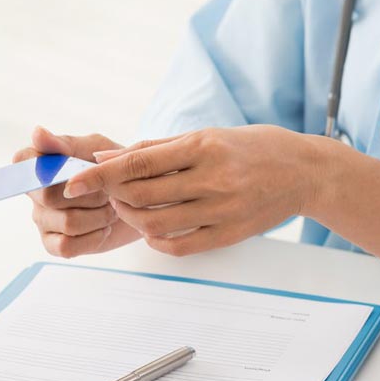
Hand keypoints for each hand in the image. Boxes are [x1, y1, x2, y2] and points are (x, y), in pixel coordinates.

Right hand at [13, 127, 141, 257]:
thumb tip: (37, 132)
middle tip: (107, 191)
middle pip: (50, 196)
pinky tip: (103, 229)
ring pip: (67, 222)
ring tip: (110, 210)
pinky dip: (92, 238)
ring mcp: (43, 220)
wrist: (138, 199)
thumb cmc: (112, 169)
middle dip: (90, 194)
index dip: (42, 166)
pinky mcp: (53, 244)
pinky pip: (66, 246)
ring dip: (98, 217)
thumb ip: (64, 144)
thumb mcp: (94, 148)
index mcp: (40, 165)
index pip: (22, 162)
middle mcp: (35, 194)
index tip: (70, 168)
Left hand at [64, 125, 325, 255]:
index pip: (138, 163)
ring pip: (155, 223)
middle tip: (109, 192)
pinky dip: (155, 239)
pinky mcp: (229, 234)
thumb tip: (105, 158)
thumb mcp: (204, 135)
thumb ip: (154, 149)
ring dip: (131, 218)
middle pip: (141, 195)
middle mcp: (212, 178)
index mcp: (202, 147)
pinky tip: (152, 228)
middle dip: (114, 196)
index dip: (101, 176)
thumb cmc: (250, 148)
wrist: (306, 172)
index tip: (73, 182)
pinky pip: (178, 245)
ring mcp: (222, 209)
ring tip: (129, 207)